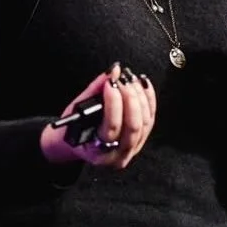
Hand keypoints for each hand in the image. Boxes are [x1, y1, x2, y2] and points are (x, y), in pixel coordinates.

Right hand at [41, 61, 156, 169]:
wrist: (79, 143)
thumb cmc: (75, 128)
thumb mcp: (77, 109)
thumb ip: (95, 90)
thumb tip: (112, 72)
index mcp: (97, 151)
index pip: (111, 126)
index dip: (113, 102)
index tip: (111, 83)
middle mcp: (117, 154)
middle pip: (133, 125)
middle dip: (130, 98)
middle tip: (123, 79)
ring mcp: (132, 149)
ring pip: (145, 123)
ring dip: (140, 97)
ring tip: (131, 80)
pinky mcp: (141, 140)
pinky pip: (151, 119)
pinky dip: (149, 100)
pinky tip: (142, 85)